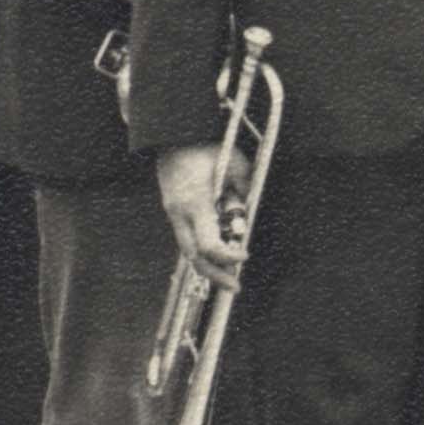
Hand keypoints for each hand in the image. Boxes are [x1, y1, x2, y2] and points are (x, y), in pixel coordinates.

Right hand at [157, 141, 247, 284]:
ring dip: (209, 265)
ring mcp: (173, 214)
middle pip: (194, 256)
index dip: (228, 255)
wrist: (174, 136)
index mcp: (195, 204)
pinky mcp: (173, 211)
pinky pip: (187, 238)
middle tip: (236, 288)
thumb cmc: (205, 147)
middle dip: (216, 275)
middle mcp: (179, 214)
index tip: (246, 254)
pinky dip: (203, 250)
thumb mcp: (235, 162)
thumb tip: (250, 210)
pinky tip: (219, 256)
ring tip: (229, 278)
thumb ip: (245, 188)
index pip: (209, 244)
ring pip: (188, 250)